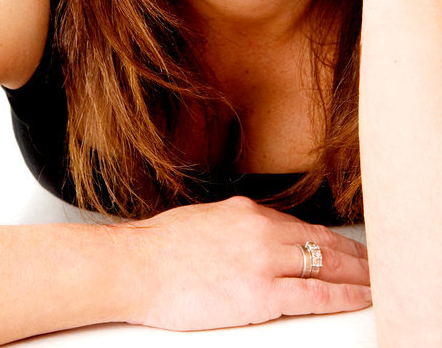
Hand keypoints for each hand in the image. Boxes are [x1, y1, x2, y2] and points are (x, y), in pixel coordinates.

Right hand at [115, 196, 370, 330]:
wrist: (136, 265)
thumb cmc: (160, 247)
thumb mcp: (205, 221)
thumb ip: (237, 227)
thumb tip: (253, 237)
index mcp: (247, 211)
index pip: (301, 225)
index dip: (328, 238)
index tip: (342, 246)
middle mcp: (261, 229)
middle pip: (321, 241)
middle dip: (351, 254)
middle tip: (371, 262)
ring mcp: (264, 259)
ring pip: (325, 264)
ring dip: (355, 274)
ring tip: (373, 280)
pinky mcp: (261, 293)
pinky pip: (314, 294)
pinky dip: (342, 296)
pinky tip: (357, 298)